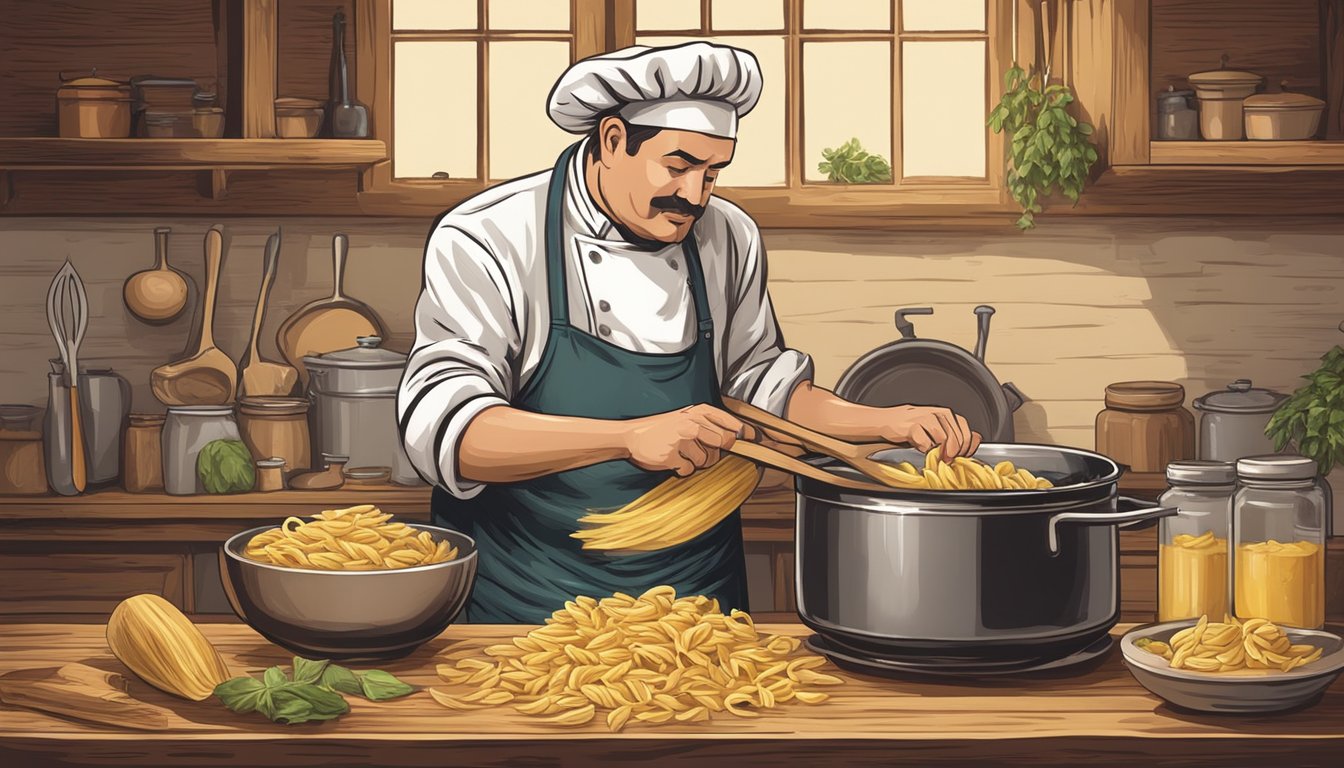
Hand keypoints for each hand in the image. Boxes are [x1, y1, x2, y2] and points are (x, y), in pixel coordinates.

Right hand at [623, 404, 748, 475]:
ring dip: (697, 462)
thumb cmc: (662, 428)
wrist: (631, 436)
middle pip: (725, 443)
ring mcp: (681, 440)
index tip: (756, 439)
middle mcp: (692, 423)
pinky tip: (672, 460)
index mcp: (697, 412)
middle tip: (701, 450)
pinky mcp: (671, 456)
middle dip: (717, 452)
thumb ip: (710, 424)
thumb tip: (740, 436)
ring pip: (707, 461)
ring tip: (681, 453)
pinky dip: (683, 469)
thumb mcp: (686, 417)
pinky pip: (689, 470)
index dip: (746, 433)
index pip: (731, 423)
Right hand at [879, 405, 981, 457]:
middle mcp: (937, 413)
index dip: (967, 446)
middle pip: (956, 437)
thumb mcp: (935, 427)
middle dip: (954, 453)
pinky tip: (919, 447)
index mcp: (945, 414)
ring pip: (943, 439)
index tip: (962, 456)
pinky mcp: (912, 426)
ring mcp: (924, 418)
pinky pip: (925, 443)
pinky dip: (924, 449)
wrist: (885, 421)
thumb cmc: (910, 426)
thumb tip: (975, 439)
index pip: (966, 430)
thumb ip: (954, 432)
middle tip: (947, 460)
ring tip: (935, 456)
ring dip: (941, 452)